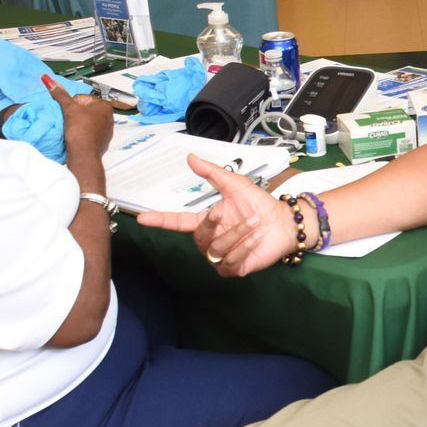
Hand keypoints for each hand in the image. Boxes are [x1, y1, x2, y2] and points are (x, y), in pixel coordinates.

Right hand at [41, 75, 113, 160]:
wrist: (84, 155)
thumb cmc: (80, 131)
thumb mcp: (69, 108)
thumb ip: (60, 94)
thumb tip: (50, 81)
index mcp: (105, 106)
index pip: (82, 98)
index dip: (71, 105)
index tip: (69, 113)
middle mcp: (109, 117)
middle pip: (85, 110)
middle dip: (76, 114)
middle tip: (70, 121)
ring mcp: (107, 130)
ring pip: (87, 122)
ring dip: (79, 124)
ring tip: (73, 130)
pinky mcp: (102, 141)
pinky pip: (89, 133)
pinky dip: (83, 134)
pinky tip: (77, 137)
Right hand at [137, 155, 296, 275]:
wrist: (284, 223)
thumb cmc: (259, 204)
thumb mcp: (235, 184)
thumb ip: (212, 173)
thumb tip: (191, 157)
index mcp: (207, 221)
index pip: (178, 222)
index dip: (161, 220)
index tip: (142, 217)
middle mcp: (211, 240)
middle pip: (199, 237)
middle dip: (215, 225)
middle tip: (231, 214)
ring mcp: (221, 256)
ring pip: (216, 250)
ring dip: (238, 235)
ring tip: (256, 224)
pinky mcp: (234, 269)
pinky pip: (229, 263)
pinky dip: (245, 249)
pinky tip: (257, 239)